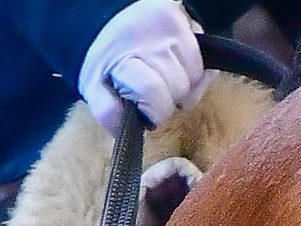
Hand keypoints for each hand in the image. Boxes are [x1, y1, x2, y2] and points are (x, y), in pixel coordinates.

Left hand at [80, 0, 204, 132]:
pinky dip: (195, 72)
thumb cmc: (107, 62)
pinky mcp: (186, 18)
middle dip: (170, 98)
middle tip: (154, 91)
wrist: (107, 21)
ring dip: (183, 85)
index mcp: (123, 55)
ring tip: (164, 76)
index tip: (148, 111)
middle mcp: (150, 35)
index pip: (154, 92)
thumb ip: (108, 112)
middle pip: (179, 87)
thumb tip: (127, 131)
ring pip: (195, 76)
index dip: (156, 111)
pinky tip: (177, 66)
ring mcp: (171, 24)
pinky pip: (204, 62)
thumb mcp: (95, 89)